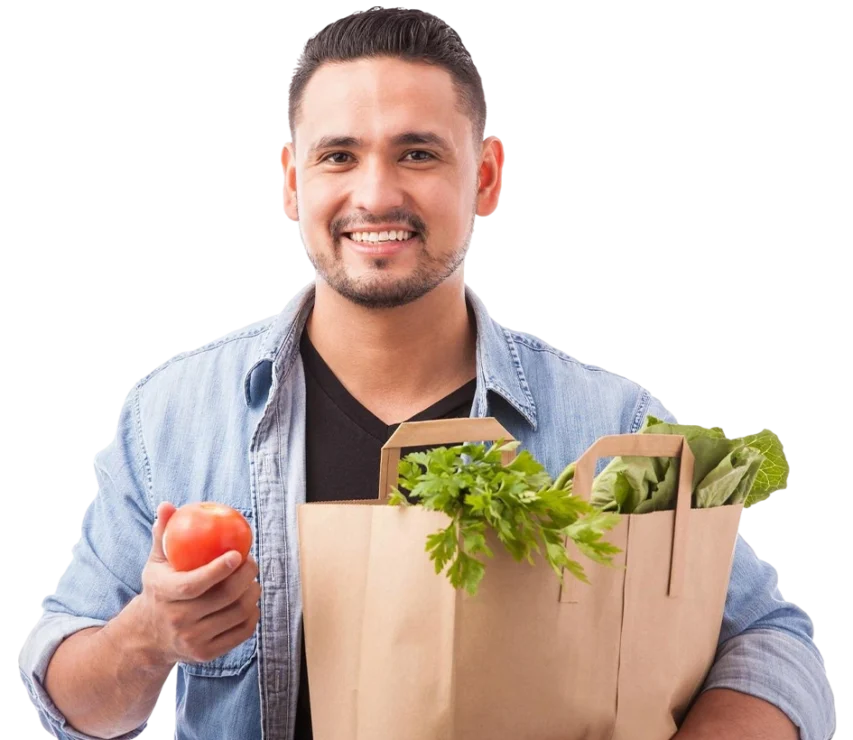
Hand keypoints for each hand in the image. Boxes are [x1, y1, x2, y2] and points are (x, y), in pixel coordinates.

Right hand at [135, 502, 261, 665]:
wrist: (149, 636)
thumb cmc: (160, 589)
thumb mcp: (155, 563)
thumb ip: (163, 535)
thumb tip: (168, 505)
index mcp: (164, 596)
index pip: (194, 584)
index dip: (218, 570)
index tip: (237, 553)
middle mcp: (178, 622)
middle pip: (224, 598)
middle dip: (245, 576)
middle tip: (251, 561)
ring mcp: (193, 641)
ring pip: (237, 614)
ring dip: (252, 593)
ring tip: (251, 579)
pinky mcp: (207, 655)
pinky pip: (242, 632)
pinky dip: (252, 614)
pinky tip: (250, 601)